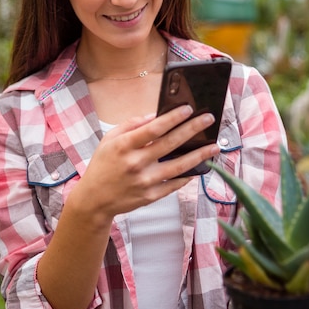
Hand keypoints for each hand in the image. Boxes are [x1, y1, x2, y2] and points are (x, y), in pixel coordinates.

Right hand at [73, 104, 218, 219]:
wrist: (94, 200)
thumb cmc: (103, 165)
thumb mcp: (109, 139)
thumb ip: (131, 125)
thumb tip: (156, 115)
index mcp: (124, 146)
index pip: (153, 129)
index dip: (172, 118)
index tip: (188, 108)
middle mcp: (135, 163)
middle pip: (170, 144)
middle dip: (192, 129)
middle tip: (209, 119)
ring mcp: (144, 182)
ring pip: (178, 166)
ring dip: (199, 155)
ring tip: (214, 146)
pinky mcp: (150, 196)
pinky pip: (174, 184)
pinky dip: (188, 176)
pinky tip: (200, 167)